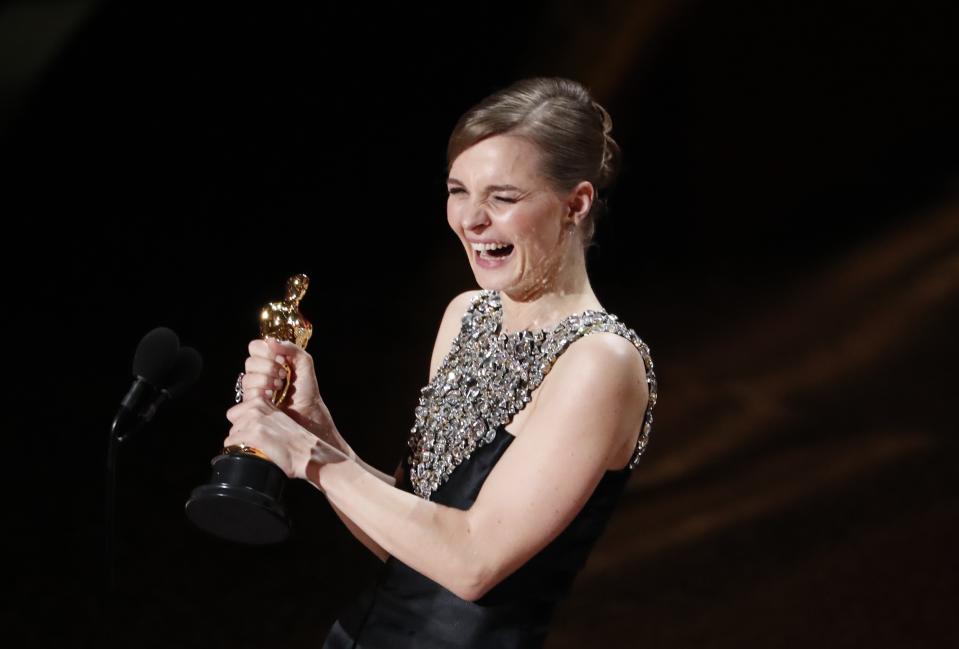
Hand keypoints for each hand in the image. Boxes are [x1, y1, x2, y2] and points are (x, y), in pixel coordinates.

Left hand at [225, 394, 348, 480]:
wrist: (309, 453)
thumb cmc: (296, 441)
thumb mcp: (280, 419)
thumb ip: (263, 416)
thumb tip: (245, 424)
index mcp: (263, 402)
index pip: (236, 412)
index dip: (242, 423)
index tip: (253, 431)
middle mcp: (257, 409)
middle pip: (233, 423)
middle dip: (241, 433)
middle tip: (256, 442)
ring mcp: (255, 422)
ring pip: (232, 434)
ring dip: (240, 443)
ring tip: (257, 448)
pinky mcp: (254, 436)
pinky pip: (231, 444)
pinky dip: (237, 451)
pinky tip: (252, 453)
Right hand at [239, 339, 352, 457]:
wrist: (308, 414)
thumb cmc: (307, 391)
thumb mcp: (304, 363)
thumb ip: (291, 348)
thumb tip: (271, 341)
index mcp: (270, 361)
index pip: (255, 347)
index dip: (265, 351)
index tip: (280, 359)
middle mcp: (260, 374)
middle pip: (250, 362)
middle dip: (268, 368)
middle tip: (282, 376)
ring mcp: (254, 390)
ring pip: (247, 378)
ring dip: (266, 381)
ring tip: (279, 388)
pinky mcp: (251, 405)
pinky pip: (247, 394)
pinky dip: (261, 393)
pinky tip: (272, 398)